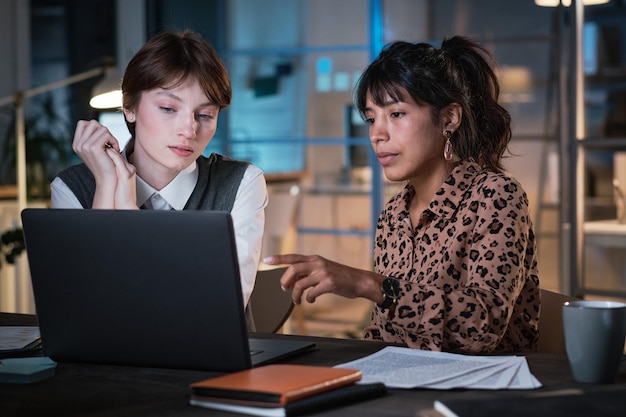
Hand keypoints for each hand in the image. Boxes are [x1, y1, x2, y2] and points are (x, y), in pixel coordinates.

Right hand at [73, 120, 136, 208]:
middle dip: (104, 131)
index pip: (83, 123)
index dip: (96, 128)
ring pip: (101, 128)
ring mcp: (84, 145)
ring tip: (113, 147)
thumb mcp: (96, 149)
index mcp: (76, 144)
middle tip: (110, 143)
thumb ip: (92, 137)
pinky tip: (115, 149)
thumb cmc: (106, 164)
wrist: (107, 179)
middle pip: (92, 123)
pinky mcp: (93, 147)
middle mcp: (78, 144)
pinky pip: (106, 134)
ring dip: (111, 136)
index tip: (103, 140)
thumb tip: (95, 124)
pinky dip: (114, 140)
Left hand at [263, 254, 382, 304]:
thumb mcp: (323, 270)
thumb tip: (290, 282)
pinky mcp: (329, 283)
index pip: (293, 257)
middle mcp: (317, 263)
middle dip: (285, 280)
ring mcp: (323, 273)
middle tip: (285, 289)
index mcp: (315, 259)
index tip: (266, 260)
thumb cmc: (341, 277)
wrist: (360, 281)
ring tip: (298, 301)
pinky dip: (308, 299)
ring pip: (300, 283)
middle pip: (293, 269)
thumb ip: (308, 273)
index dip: (278, 258)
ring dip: (295, 295)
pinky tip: (311, 300)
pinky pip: (311, 293)